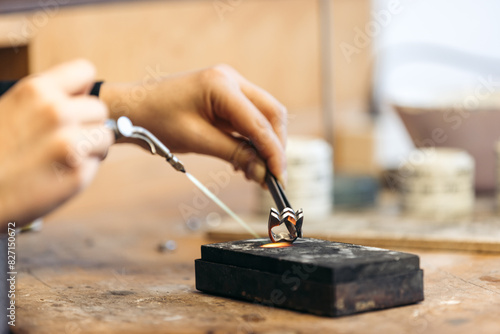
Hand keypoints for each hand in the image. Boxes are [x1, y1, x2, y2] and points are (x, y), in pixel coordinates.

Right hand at [0, 59, 112, 227]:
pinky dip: (83, 170)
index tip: (75, 106)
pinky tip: (58, 175)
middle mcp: (56, 112)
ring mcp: (69, 144)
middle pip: (99, 109)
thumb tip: (84, 94)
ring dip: (91, 147)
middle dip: (87, 123)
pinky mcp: (78, 174)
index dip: (82, 91)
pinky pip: (96, 164)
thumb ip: (46, 99)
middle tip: (65, 140)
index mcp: (36, 91)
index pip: (85, 71)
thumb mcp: (10, 109)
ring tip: (64, 157)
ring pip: (105, 136)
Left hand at [101, 65, 286, 184]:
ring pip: (264, 116)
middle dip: (276, 146)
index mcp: (222, 85)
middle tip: (273, 177)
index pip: (261, 123)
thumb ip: (234, 154)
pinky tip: (245, 160)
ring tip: (258, 172)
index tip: (279, 178)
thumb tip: (262, 173)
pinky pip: (249, 119)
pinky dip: (252, 140)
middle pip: (272, 114)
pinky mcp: (226, 97)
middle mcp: (231, 80)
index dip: (274, 153)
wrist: (131, 108)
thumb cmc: (156, 120)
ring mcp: (230, 86)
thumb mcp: (196, 140)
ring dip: (265, 144)